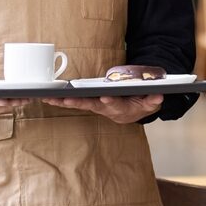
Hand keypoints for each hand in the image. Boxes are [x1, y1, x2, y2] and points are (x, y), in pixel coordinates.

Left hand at [42, 95, 162, 123]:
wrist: (133, 110)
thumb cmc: (140, 103)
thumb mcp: (149, 103)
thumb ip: (153, 100)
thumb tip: (159, 96)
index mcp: (120, 108)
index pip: (115, 105)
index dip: (110, 102)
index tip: (105, 98)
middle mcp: (105, 108)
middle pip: (89, 105)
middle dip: (77, 103)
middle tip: (65, 99)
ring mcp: (95, 105)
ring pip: (77, 104)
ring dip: (62, 102)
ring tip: (48, 98)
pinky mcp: (88, 102)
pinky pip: (72, 101)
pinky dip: (60, 100)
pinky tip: (47, 97)